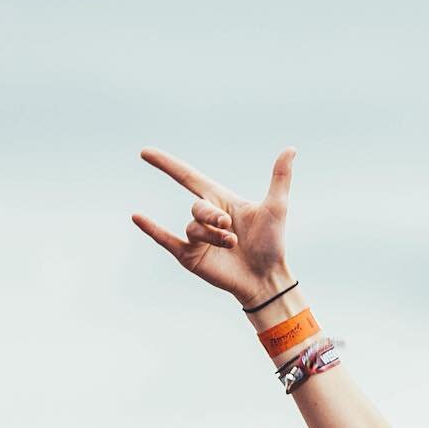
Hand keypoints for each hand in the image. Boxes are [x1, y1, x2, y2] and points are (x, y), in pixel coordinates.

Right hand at [132, 146, 296, 305]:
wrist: (268, 279)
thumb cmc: (272, 244)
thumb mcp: (276, 208)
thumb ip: (279, 178)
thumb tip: (291, 149)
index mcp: (220, 201)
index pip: (188, 176)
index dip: (167, 164)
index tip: (145, 152)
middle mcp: (205, 218)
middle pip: (197, 207)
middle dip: (212, 216)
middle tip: (229, 228)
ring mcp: (196, 238)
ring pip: (193, 228)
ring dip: (213, 236)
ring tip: (232, 244)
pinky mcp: (191, 257)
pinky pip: (166, 240)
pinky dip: (152, 229)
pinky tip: (137, 217)